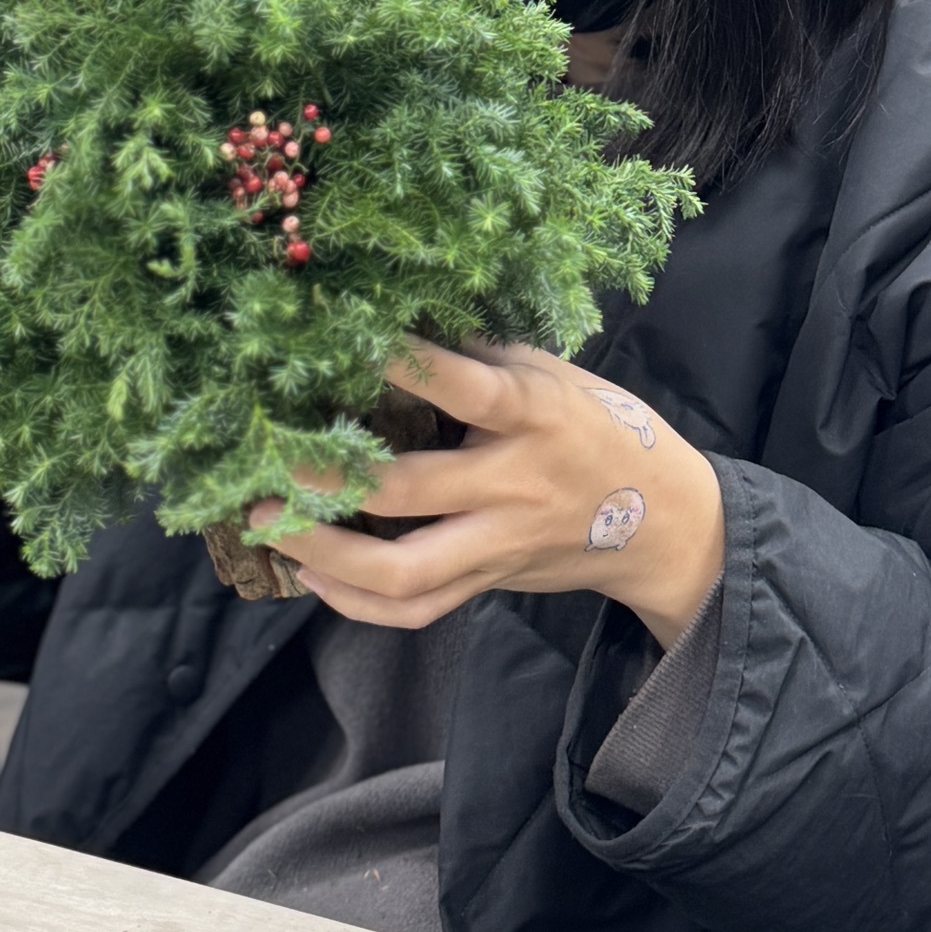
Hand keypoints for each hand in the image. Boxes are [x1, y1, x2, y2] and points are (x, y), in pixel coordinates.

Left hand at [247, 343, 724, 649]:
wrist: (663, 522)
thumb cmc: (599, 428)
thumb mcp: (554, 375)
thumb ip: (484, 358)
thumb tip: (398, 321)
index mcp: (535, 415)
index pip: (466, 386)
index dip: (405, 362)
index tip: (340, 333)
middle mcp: (513, 484)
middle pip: (409, 492)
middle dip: (328, 475)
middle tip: (267, 455)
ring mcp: (499, 544)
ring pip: (404, 571)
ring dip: (325, 551)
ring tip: (269, 522)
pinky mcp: (489, 584)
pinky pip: (416, 610)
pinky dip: (357, 602)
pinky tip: (311, 576)